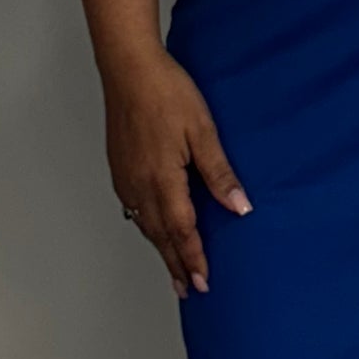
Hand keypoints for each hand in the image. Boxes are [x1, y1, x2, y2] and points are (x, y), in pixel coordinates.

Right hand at [104, 48, 251, 298]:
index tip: (204, 283)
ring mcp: (125, 177)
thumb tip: (239, 207)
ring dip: (160, 249)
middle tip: (189, 290)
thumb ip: (219, 172)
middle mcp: (139, 185)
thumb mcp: (203, 130)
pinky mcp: (119, 167)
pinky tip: (152, 228)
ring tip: (173, 270)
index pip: (181, 231)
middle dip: (176, 264)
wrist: (129, 68)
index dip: (193, 259)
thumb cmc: (167, 92)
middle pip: (159, 236)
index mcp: (162, 179)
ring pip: (144, 224)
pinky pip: (133, 208)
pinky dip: (146, 227)